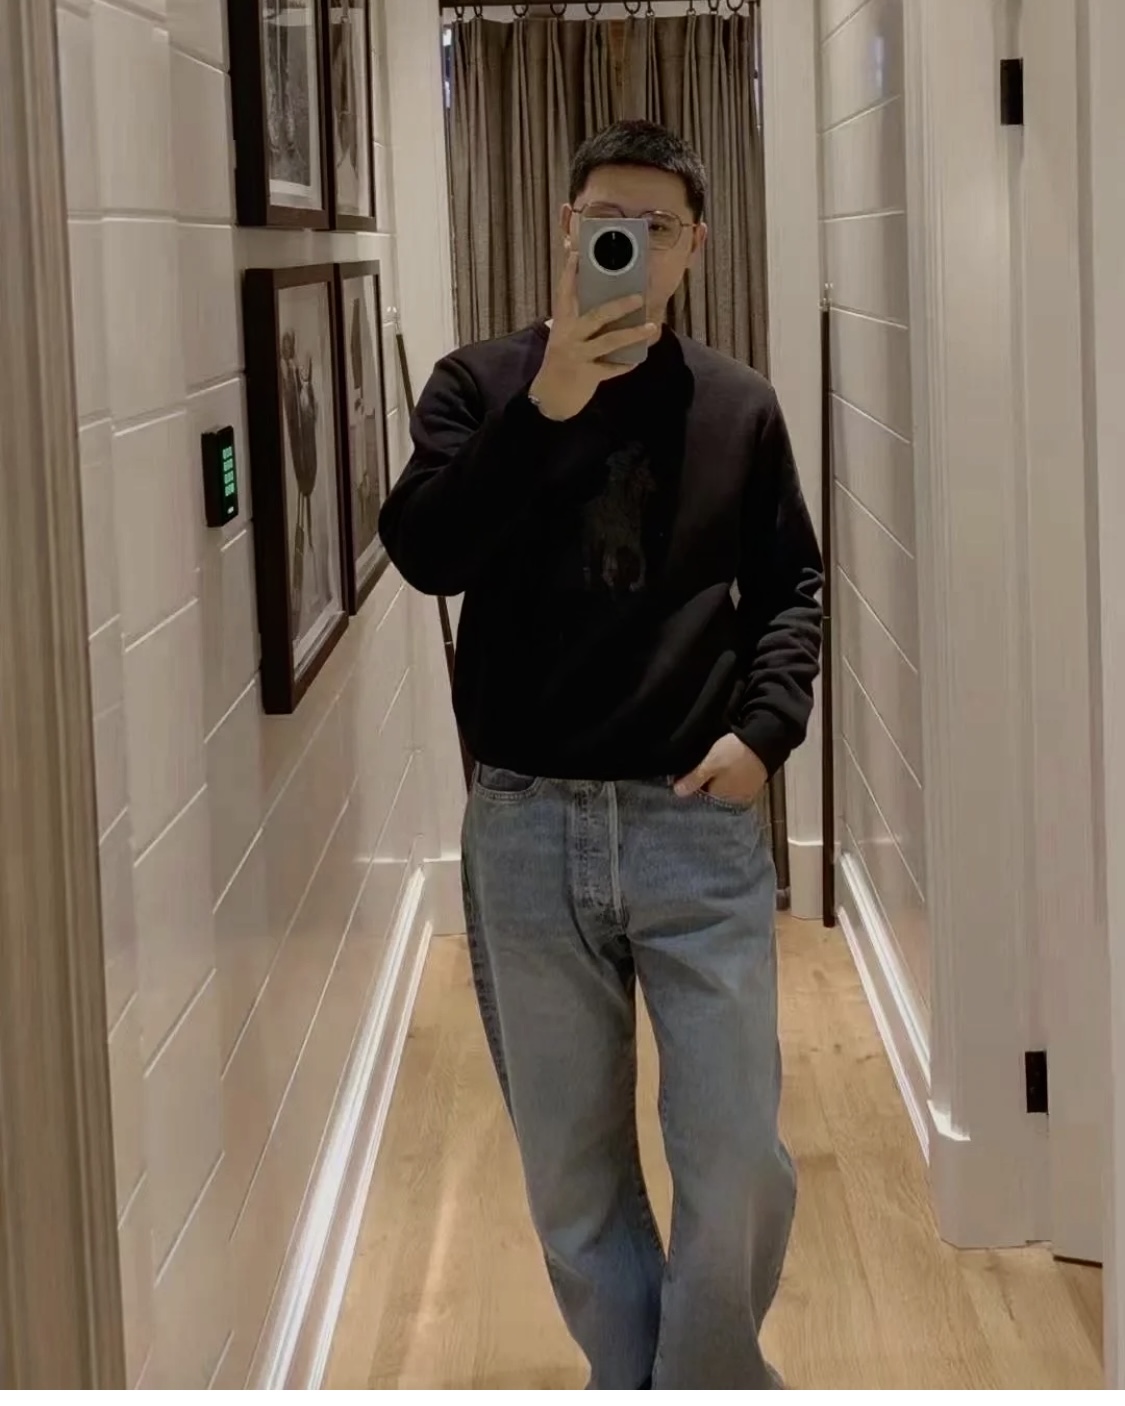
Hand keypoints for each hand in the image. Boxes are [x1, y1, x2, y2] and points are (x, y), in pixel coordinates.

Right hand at [529, 253, 659, 421]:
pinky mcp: (587, 375)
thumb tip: (607, 301)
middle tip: (639, 297)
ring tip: (650, 327)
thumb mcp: (563, 337)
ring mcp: (578, 356)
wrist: (549, 397)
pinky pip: (611, 368)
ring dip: (632, 334)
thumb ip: (578, 319)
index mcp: (562, 323)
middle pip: (596, 316)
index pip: (564, 292)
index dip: (570, 272)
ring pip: (609, 341)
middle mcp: (569, 337)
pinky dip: (625, 364)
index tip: (577, 252)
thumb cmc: (561, 361)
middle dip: (619, 305)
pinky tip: (638, 358)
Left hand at [674, 734, 768, 804]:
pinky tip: (728, 769)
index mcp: (721, 798)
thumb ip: (694, 779)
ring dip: (719, 781)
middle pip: (714, 795)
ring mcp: (746, 793)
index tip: (686, 776)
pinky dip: (731, 779)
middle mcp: (734, 800)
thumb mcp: (710, 763)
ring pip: (726, 790)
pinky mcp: (754, 784)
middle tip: (701, 769)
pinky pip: (737, 784)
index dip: (693, 787)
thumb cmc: (735, 753)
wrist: (765, 742)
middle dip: (706, 785)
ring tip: (714, 767)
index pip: (701, 798)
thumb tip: (677, 793)